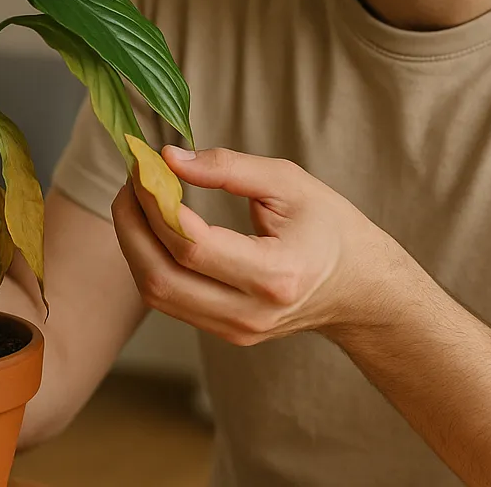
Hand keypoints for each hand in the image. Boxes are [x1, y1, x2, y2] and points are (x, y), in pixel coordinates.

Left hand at [112, 146, 414, 346]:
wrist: (359, 288)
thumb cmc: (330, 227)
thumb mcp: (289, 182)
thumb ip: (228, 168)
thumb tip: (169, 157)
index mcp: (276, 274)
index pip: (193, 245)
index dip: (156, 204)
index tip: (144, 165)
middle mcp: (251, 313)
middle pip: (162, 278)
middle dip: (132, 224)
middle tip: (130, 180)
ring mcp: (236, 330)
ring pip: (157, 294)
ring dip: (134, 243)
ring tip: (136, 198)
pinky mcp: (225, 333)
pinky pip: (170, 299)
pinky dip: (150, 260)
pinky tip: (154, 226)